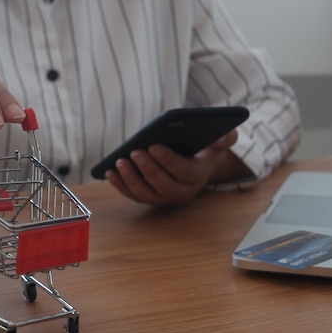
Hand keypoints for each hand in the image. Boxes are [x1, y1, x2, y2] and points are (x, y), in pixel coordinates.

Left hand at [105, 130, 248, 205]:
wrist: (196, 164)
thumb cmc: (205, 148)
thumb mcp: (220, 141)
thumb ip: (225, 137)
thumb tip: (223, 134)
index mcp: (197, 176)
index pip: (182, 171)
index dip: (167, 160)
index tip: (153, 146)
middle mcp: (181, 192)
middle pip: (162, 185)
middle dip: (147, 169)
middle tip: (134, 152)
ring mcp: (162, 198)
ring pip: (145, 193)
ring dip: (130, 179)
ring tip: (119, 161)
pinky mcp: (148, 198)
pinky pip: (132, 194)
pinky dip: (120, 185)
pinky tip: (108, 171)